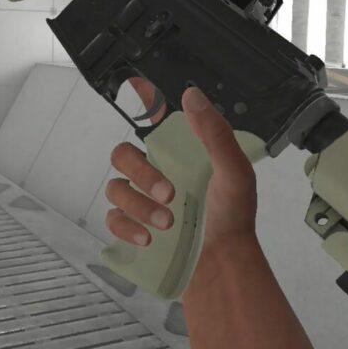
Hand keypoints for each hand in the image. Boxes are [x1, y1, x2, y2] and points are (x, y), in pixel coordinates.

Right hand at [106, 82, 257, 249]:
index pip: (153, 119)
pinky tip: (149, 238)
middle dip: (142, 173)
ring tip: (168, 223)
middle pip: (123, 155)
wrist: (226, 265)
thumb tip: (192, 96)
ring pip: (116, 189)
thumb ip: (215, 135)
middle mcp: (156, 172)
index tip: (134, 83)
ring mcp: (141, 200)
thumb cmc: (234, 217)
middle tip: (170, 194)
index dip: (140, 99)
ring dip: (139, 205)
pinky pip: (112, 219)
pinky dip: (128, 228)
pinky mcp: (133, 227)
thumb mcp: (234, 173)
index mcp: (178, 153)